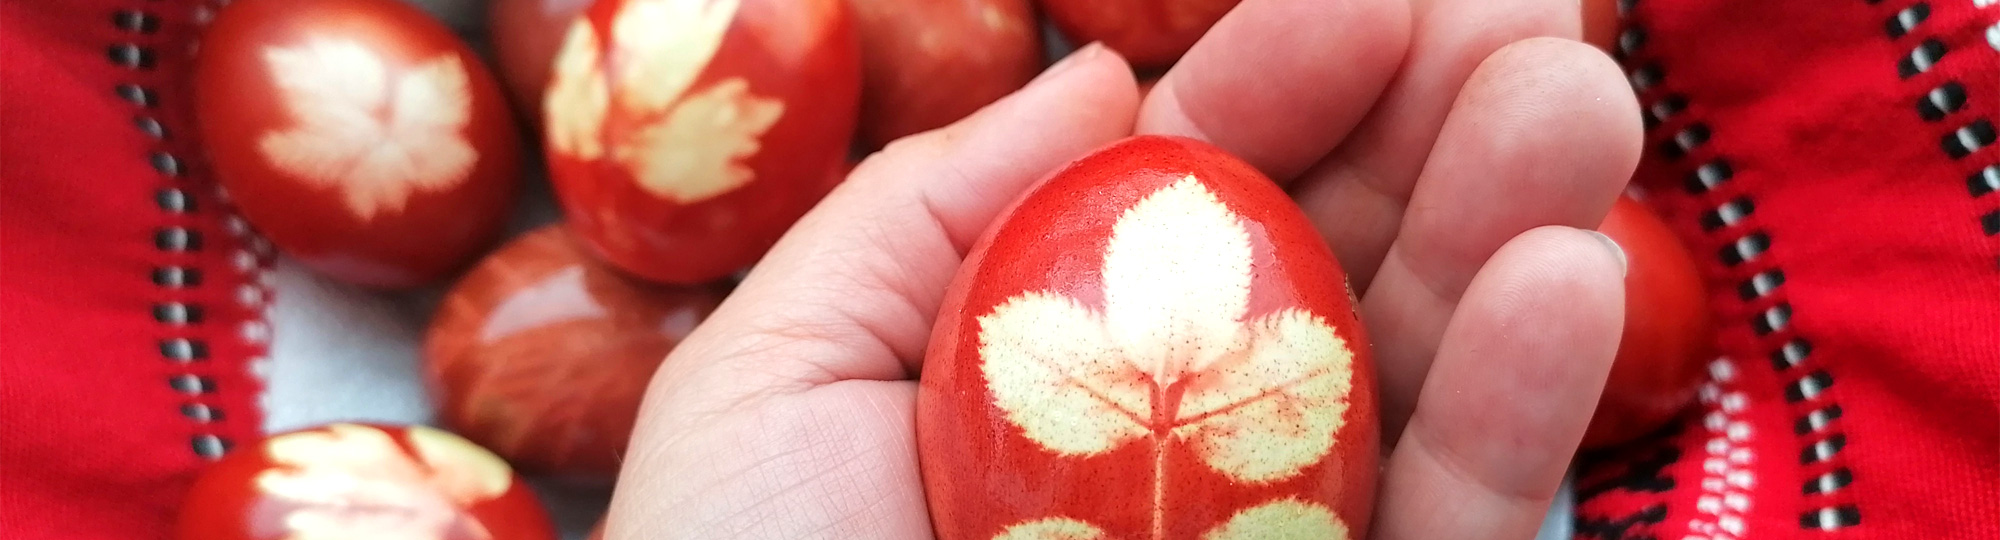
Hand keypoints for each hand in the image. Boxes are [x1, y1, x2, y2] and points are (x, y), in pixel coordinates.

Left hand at [601, 0, 1641, 536]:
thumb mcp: (778, 374)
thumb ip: (930, 207)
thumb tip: (1099, 70)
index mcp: (1053, 367)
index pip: (1196, 195)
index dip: (1285, 78)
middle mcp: (1182, 450)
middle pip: (1341, 264)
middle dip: (1440, 122)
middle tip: (1530, 4)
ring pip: (1425, 380)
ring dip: (1512, 229)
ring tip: (1571, 98)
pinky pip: (1456, 524)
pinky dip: (1522, 413)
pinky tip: (1565, 276)